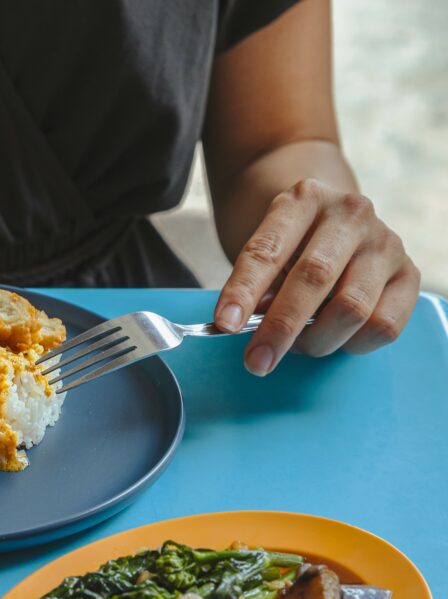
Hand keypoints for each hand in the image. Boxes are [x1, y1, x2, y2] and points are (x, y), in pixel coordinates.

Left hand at [213, 178, 419, 375]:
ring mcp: (385, 243)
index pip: (268, 250)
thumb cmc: (294, 245)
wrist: (339, 223)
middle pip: (313, 278)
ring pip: (351, 308)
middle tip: (256, 362)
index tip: (226, 324)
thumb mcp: (269, 251)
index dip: (244, 291)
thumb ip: (258, 285)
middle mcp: (350, 214)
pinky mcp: (410, 274)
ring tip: (297, 345)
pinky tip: (335, 339)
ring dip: (316, 340)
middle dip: (279, 328)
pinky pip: (383, 326)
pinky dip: (352, 344)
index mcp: (304, 200)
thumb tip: (246, 324)